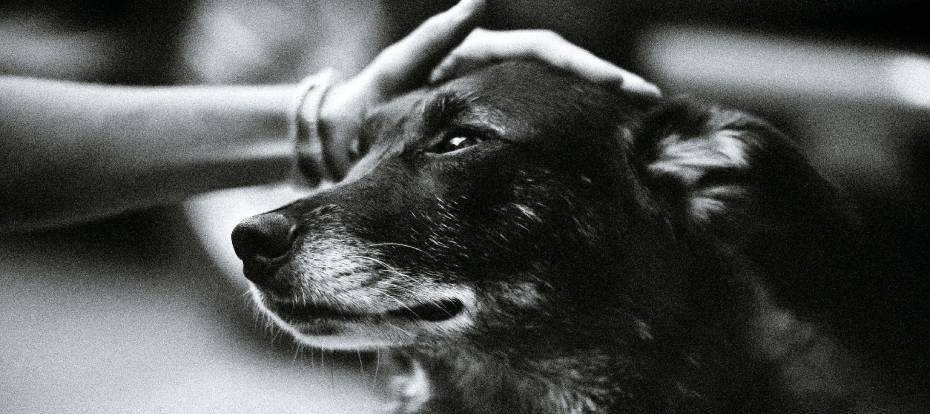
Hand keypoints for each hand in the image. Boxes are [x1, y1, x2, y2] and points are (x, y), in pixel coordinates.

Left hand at [310, 0, 660, 178]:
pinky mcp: (486, 126)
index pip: (542, 51)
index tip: (622, 85)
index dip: (584, 65)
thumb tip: (477, 0)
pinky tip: (593, 145)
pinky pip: (533, 124)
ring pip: (553, 96)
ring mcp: (491, 99)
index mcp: (476, 53)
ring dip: (594, 104)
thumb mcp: (396, 70)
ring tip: (637, 124)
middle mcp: (491, 70)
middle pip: (561, 70)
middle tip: (649, 102)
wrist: (344, 142)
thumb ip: (433, 39)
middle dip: (606, 82)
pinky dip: (565, 128)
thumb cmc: (366, 103)